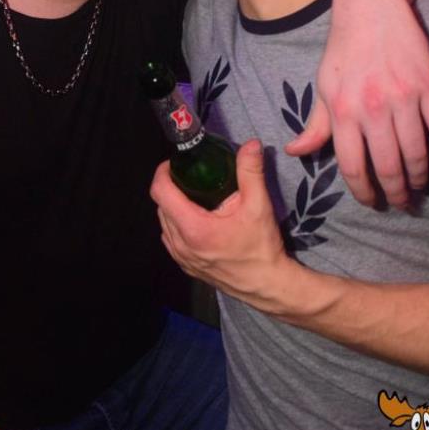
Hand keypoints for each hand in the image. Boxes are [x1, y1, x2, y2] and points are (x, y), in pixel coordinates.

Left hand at [150, 140, 288, 309]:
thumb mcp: (258, 205)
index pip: (160, 192)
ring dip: (172, 206)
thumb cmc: (261, 247)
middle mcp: (181, 245)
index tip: (176, 163)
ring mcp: (182, 258)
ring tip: (193, 194)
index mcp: (193, 228)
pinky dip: (176, 225)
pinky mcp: (187, 267)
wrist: (267, 285)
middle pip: (161, 206)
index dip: (163, 171)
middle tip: (190, 174)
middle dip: (170, 186)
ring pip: (164, 223)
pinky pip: (171, 239)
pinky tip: (196, 218)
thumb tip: (251, 145)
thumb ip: (251, 172)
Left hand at [286, 0, 428, 208]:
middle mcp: (373, 108)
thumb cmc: (343, 48)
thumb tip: (296, 153)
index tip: (371, 202)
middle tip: (400, 204)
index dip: (364, 192)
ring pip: (416, 154)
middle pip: (388, 167)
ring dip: (419, 179)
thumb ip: (316, 125)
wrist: (371, 6)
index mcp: (343, 111)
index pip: (353, 167)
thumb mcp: (323, 85)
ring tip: (418, 189)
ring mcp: (404, 98)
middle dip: (396, 194)